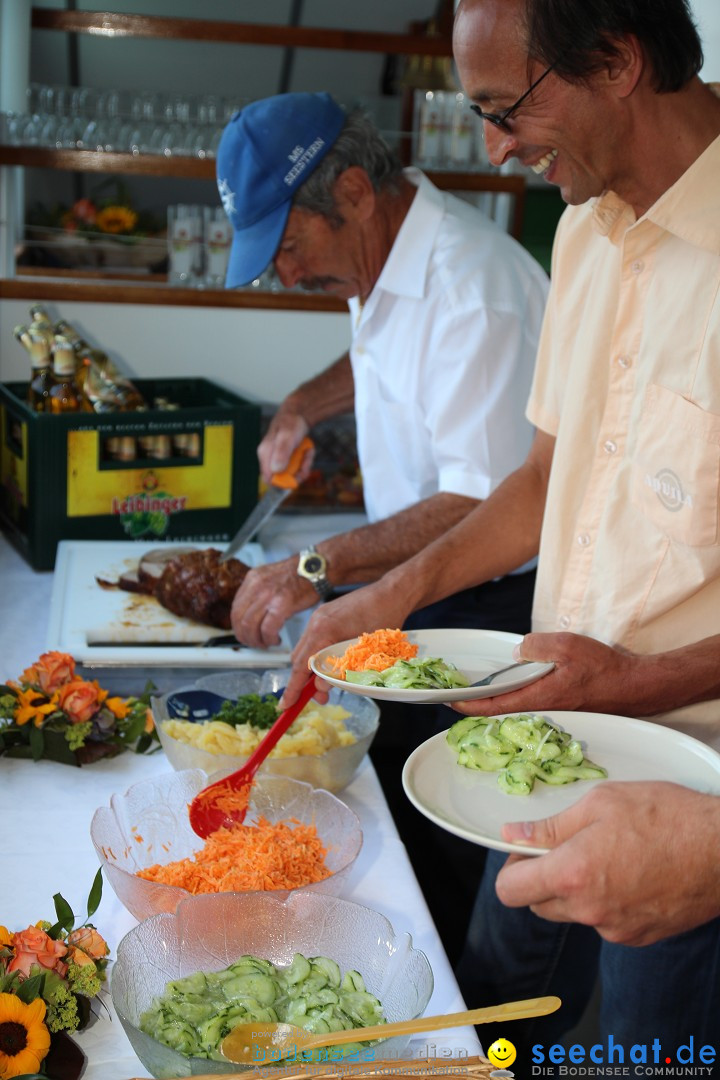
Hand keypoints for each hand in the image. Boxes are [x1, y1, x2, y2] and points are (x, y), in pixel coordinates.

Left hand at [230, 560, 316, 648]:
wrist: (317, 567)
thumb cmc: (300, 574)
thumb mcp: (271, 577)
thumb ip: (259, 593)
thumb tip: (252, 613)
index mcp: (253, 579)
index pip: (235, 608)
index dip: (238, 626)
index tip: (244, 633)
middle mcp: (257, 586)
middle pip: (239, 618)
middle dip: (244, 636)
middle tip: (253, 643)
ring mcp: (268, 595)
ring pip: (249, 625)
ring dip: (256, 640)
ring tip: (265, 643)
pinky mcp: (282, 604)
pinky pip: (267, 628)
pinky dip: (269, 638)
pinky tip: (275, 639)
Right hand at [257, 409, 313, 484]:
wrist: (299, 413)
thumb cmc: (290, 423)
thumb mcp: (287, 437)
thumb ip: (281, 453)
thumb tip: (276, 470)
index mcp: (265, 455)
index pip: (270, 479)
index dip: (285, 482)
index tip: (298, 475)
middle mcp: (270, 458)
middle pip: (284, 478)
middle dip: (298, 472)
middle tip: (306, 461)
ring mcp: (278, 458)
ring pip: (293, 473)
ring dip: (304, 464)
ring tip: (307, 451)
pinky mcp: (286, 457)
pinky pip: (297, 466)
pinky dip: (305, 459)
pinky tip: (307, 450)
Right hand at [280, 580, 413, 706]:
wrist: (393, 591)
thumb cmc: (386, 617)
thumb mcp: (365, 650)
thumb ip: (341, 669)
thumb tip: (320, 686)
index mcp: (323, 630)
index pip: (302, 665)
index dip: (293, 688)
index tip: (285, 706)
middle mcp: (316, 622)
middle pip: (300, 658)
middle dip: (304, 682)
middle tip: (320, 699)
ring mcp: (319, 617)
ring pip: (307, 650)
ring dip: (313, 669)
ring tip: (327, 685)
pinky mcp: (326, 616)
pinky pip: (315, 640)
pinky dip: (319, 656)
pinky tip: (332, 666)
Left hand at [450, 631, 656, 716]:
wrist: (636, 687)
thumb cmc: (604, 668)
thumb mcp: (568, 646)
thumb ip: (538, 646)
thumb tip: (517, 654)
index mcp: (539, 698)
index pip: (494, 706)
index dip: (468, 705)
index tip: (447, 700)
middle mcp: (542, 710)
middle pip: (500, 712)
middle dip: (475, 705)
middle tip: (453, 695)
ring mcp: (551, 712)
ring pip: (514, 710)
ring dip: (493, 703)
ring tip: (474, 693)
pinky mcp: (561, 709)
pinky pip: (530, 706)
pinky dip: (513, 700)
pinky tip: (509, 689)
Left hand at [495, 781, 719, 945]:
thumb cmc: (666, 817)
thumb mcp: (601, 803)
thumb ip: (551, 825)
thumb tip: (513, 835)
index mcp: (571, 874)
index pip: (510, 891)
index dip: (511, 869)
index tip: (524, 852)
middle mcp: (588, 910)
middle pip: (538, 905)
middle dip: (541, 879)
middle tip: (564, 848)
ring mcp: (615, 929)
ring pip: (572, 914)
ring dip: (574, 891)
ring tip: (605, 857)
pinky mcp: (639, 937)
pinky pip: (604, 922)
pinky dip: (605, 902)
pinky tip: (629, 874)